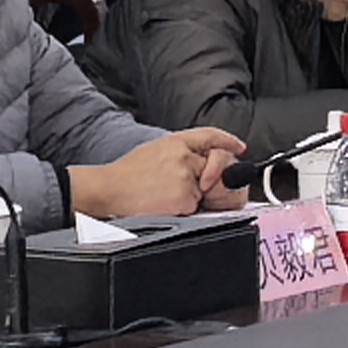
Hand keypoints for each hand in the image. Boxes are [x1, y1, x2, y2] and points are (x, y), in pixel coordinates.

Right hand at [74, 128, 248, 218]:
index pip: (210, 136)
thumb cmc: (126, 176)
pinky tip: (165, 204)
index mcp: (175, 141)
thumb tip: (200, 163)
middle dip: (213, 179)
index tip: (239, 147)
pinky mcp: (184, 198)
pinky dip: (185, 210)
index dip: (228, 141)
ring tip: (167, 195)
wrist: (107, 190)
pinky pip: (196, 208)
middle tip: (196, 188)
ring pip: (206, 190)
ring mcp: (184, 177)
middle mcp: (183, 156)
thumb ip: (180, 154)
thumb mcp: (154, 151)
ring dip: (193, 197)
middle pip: (216, 166)